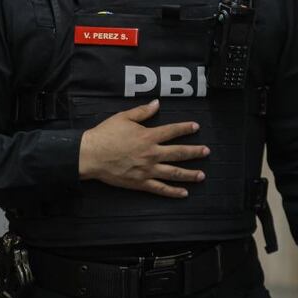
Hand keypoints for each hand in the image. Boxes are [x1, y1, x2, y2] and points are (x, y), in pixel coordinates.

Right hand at [78, 99, 207, 196]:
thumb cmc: (105, 135)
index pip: (172, 131)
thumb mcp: (123, 117)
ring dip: (190, 174)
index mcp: (148, 136)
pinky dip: (173, 191)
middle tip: (206, 152)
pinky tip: (184, 193)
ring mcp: (147, 169)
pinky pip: (160, 188)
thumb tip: (157, 103)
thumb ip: (142, 112)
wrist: (91, 154)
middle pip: (178, 153)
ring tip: (202, 175)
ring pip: (174, 172)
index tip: (196, 127)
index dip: (185, 128)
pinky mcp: (141, 182)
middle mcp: (152, 153)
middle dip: (194, 152)